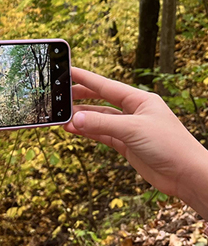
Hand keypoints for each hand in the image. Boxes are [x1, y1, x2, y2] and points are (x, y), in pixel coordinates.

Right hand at [63, 67, 207, 216]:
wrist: (186, 175)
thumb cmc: (170, 146)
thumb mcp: (133, 130)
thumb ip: (102, 124)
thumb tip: (73, 121)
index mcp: (140, 100)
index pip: (106, 86)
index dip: (86, 78)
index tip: (67, 70)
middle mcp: (134, 112)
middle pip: (100, 101)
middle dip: (80, 98)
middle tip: (59, 96)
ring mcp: (129, 129)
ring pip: (99, 120)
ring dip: (81, 119)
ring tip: (61, 118)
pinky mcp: (126, 145)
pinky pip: (101, 135)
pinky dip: (87, 132)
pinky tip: (73, 130)